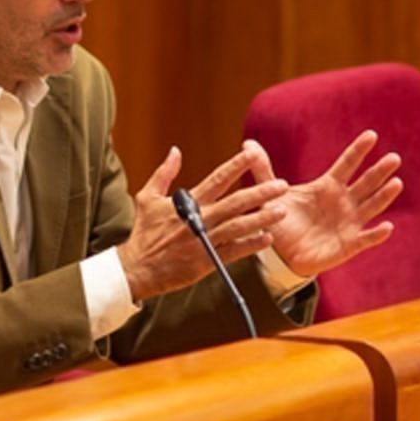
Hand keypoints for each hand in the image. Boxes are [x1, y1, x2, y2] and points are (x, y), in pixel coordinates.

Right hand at [117, 144, 288, 301]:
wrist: (137, 269)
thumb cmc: (143, 233)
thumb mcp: (148, 197)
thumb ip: (164, 173)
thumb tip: (175, 151)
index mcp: (188, 203)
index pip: (217, 179)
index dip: (236, 165)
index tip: (254, 154)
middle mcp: (200, 220)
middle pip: (235, 203)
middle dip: (260, 192)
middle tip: (282, 185)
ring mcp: (205, 241)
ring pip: (238, 227)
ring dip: (261, 219)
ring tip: (281, 211)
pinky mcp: (207, 262)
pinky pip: (233, 252)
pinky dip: (251, 246)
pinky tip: (267, 239)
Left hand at [246, 130, 402, 276]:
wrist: (281, 254)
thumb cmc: (282, 221)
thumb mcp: (271, 194)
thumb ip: (262, 170)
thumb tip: (247, 144)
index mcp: (327, 186)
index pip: (346, 164)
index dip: (358, 150)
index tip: (371, 135)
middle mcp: (343, 202)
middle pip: (365, 183)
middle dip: (379, 171)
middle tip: (394, 158)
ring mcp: (348, 222)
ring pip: (371, 206)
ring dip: (384, 196)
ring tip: (396, 183)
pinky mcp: (348, 244)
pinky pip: (364, 238)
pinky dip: (376, 234)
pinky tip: (386, 227)